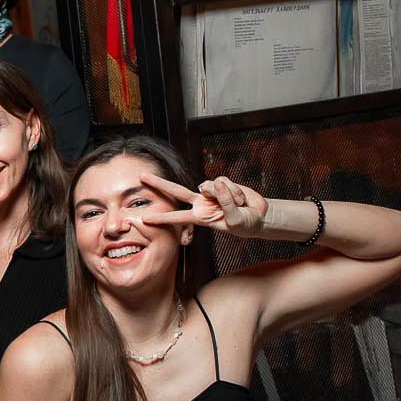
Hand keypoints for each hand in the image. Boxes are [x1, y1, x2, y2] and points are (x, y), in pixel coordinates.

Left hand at [138, 173, 269, 238]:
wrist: (259, 216)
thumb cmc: (245, 223)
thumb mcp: (235, 220)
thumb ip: (225, 203)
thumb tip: (216, 184)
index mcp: (200, 217)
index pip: (177, 217)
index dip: (161, 218)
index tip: (144, 219)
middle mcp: (201, 203)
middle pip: (176, 191)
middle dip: (159, 184)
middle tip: (141, 177)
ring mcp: (211, 192)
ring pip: (210, 185)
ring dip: (227, 195)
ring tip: (238, 205)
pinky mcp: (222, 183)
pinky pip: (224, 181)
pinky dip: (234, 190)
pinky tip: (240, 198)